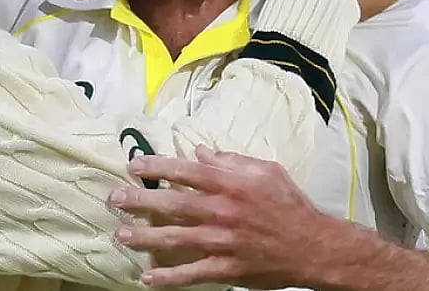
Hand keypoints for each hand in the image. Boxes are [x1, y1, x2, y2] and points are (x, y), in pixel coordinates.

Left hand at [108, 145, 335, 287]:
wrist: (314, 246)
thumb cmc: (290, 204)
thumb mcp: (267, 171)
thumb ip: (232, 160)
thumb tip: (202, 151)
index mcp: (231, 184)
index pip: (186, 170)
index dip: (157, 167)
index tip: (133, 165)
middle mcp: (222, 210)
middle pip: (172, 204)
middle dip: (139, 201)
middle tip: (115, 199)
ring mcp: (223, 241)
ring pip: (175, 238)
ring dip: (145, 237)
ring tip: (122, 235)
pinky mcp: (227, 267)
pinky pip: (192, 273)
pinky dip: (168, 278)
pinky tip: (147, 278)